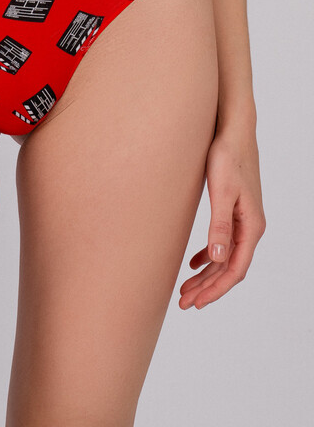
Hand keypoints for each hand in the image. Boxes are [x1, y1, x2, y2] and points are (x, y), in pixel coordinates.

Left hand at [179, 112, 265, 308]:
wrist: (232, 131)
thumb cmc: (227, 157)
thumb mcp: (221, 192)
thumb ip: (219, 226)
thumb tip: (215, 259)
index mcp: (251, 226)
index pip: (235, 270)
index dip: (215, 290)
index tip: (195, 303)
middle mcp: (250, 226)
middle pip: (229, 267)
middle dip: (207, 288)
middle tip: (182, 302)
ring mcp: (242, 219)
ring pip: (224, 257)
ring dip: (206, 275)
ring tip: (184, 288)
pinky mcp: (232, 209)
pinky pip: (222, 242)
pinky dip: (207, 256)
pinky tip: (192, 262)